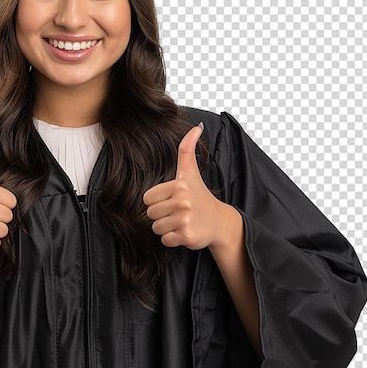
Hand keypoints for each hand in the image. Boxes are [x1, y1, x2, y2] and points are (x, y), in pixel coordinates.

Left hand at [143, 125, 239, 249]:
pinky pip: (165, 240)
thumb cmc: (200, 196)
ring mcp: (185, 219)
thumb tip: (195, 127)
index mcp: (179, 185)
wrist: (219, 221)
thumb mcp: (191, 172)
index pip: (147, 198)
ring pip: (156, 227)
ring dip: (166, 228)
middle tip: (178, 212)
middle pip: (150, 213)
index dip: (157, 201)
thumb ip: (187, 149)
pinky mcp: (187, 235)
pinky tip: (184, 231)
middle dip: (161, 215)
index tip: (172, 200)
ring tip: (181, 221)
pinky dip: (172, 239)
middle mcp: (182, 201)